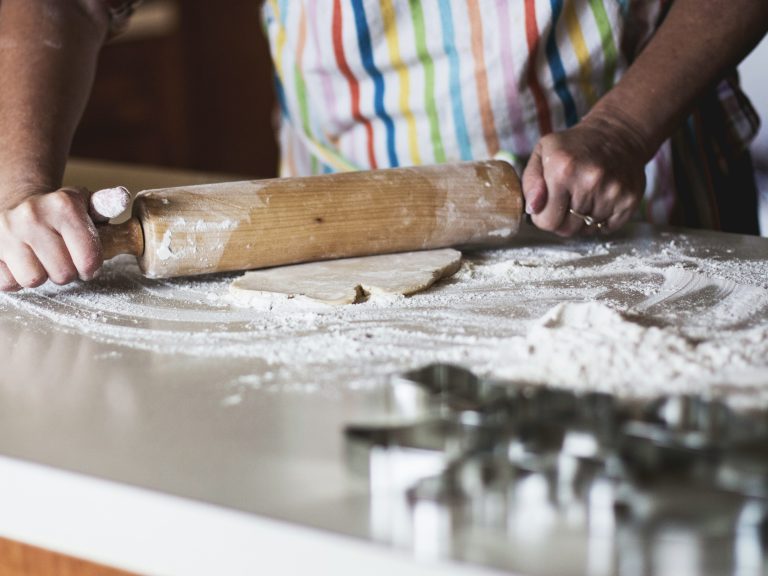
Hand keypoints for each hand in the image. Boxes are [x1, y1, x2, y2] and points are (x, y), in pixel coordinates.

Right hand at [0, 187, 102, 290]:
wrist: (17, 202)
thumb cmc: (60, 213)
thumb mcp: (86, 206)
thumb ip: (107, 205)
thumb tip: (122, 197)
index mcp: (63, 205)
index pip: (89, 259)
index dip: (91, 268)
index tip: (87, 263)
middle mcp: (32, 215)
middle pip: (63, 274)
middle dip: (67, 272)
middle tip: (62, 259)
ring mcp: (5, 231)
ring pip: (33, 280)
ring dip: (41, 276)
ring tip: (41, 259)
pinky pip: (8, 282)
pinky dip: (15, 278)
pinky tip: (20, 261)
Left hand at [521, 113, 648, 235]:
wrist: (617, 134)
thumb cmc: (573, 147)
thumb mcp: (542, 153)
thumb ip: (530, 183)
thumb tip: (533, 208)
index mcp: (563, 170)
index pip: (547, 222)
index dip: (544, 217)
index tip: (548, 205)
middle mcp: (590, 181)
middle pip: (567, 229)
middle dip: (563, 220)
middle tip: (567, 201)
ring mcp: (612, 191)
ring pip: (587, 229)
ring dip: (583, 219)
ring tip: (586, 195)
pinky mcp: (629, 200)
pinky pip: (608, 228)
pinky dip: (602, 219)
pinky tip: (601, 199)